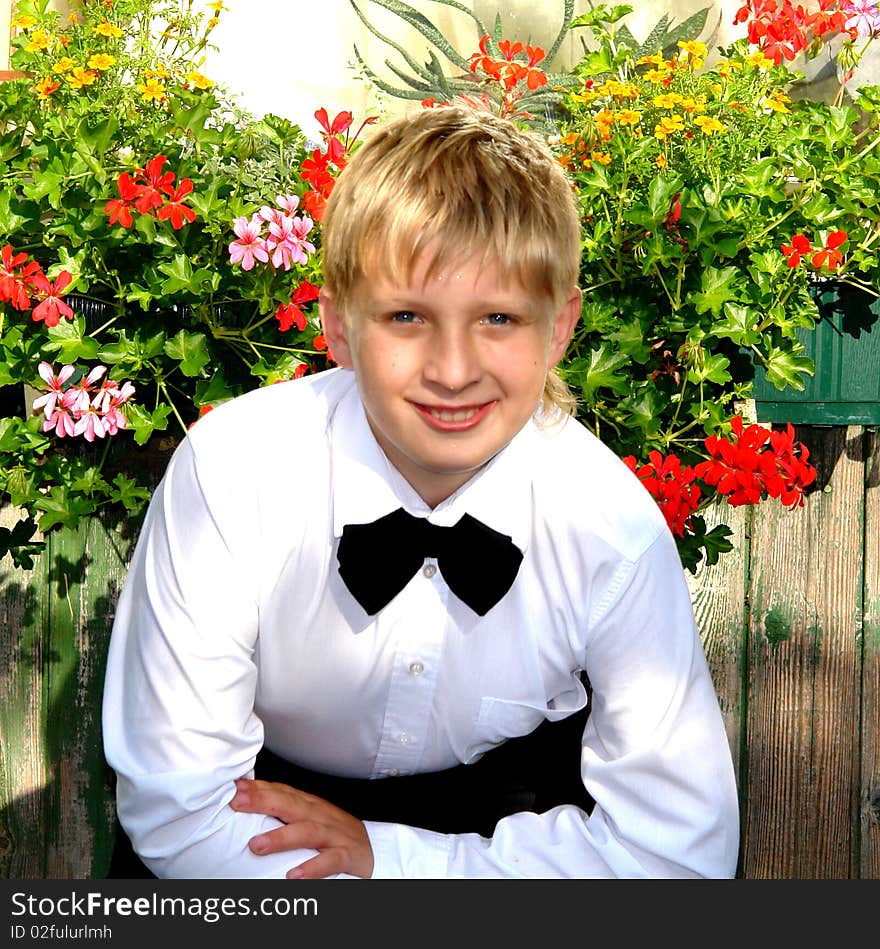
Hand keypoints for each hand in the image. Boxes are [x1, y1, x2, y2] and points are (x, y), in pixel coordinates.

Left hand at [229, 778, 374, 878]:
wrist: (373, 849)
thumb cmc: (333, 833)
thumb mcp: (309, 817)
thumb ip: (283, 810)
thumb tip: (245, 803)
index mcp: (308, 805)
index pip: (281, 791)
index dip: (259, 788)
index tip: (234, 787)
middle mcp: (318, 815)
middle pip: (290, 804)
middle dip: (263, 801)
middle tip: (237, 802)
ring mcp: (333, 835)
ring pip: (307, 832)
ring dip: (281, 837)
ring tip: (257, 845)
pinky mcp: (346, 855)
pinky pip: (330, 861)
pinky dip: (313, 867)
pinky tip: (294, 875)